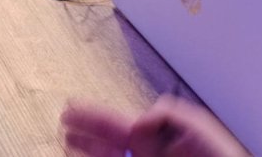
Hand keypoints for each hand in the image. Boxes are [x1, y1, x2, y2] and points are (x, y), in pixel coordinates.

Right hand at [62, 96, 249, 156]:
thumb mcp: (196, 126)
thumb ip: (166, 116)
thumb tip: (138, 123)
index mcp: (157, 135)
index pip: (115, 123)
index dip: (91, 116)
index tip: (70, 109)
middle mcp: (148, 153)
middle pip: (108, 144)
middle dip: (85, 134)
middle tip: (65, 124)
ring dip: (89, 152)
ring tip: (68, 145)